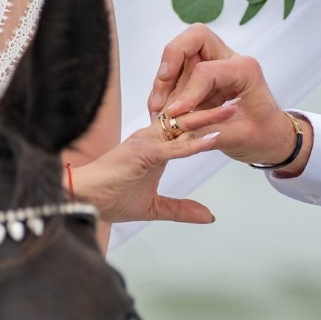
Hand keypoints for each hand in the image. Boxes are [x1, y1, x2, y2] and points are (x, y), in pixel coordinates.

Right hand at [70, 106, 234, 223]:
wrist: (83, 201)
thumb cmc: (110, 199)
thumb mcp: (154, 208)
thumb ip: (181, 210)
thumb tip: (209, 216)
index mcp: (155, 146)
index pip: (184, 129)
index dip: (206, 121)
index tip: (228, 115)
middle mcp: (151, 137)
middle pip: (186, 120)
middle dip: (212, 111)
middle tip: (237, 102)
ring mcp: (147, 142)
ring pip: (182, 128)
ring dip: (208, 121)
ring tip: (231, 112)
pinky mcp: (142, 153)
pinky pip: (173, 147)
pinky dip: (194, 144)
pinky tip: (213, 139)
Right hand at [148, 25, 302, 168]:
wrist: (273, 137)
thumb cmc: (263, 135)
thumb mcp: (239, 137)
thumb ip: (207, 128)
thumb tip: (175, 123)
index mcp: (245, 70)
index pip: (206, 71)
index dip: (187, 93)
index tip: (175, 114)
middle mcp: (230, 60)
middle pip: (195, 38)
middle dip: (172, 58)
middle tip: (162, 83)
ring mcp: (217, 64)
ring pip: (182, 52)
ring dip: (165, 77)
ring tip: (156, 108)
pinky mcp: (206, 75)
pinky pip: (180, 71)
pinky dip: (167, 87)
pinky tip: (160, 109)